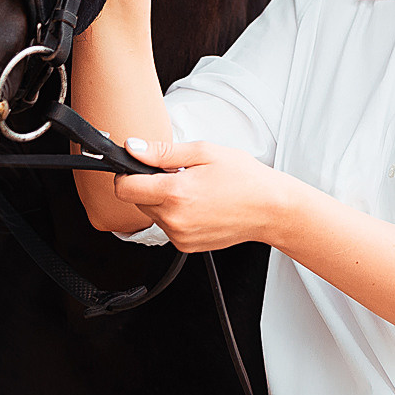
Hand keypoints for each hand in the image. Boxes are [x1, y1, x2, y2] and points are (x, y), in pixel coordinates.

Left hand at [111, 138, 297, 251]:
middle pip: (137, 200)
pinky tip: (198, 204)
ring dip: (163, 200)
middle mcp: (174, 219)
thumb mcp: (204, 152)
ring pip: (151, 214)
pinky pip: (167, 226)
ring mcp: (179, 236)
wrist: (270, 209)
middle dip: (149, 185)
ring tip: (194, 190)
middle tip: (179, 175)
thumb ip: (162, 152)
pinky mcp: (186, 246)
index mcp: (175, 193)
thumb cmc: (244, 178)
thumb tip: (133, 148)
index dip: (126, 173)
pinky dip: (175, 214)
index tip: (138, 166)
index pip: (124, 188)